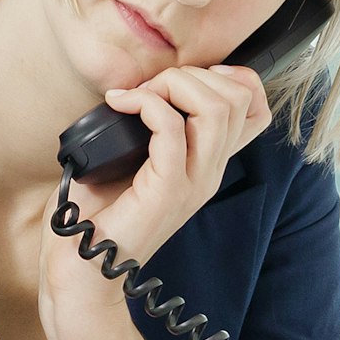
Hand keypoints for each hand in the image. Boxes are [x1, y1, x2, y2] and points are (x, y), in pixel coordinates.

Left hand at [39, 64, 270, 310]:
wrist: (84, 263)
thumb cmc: (100, 210)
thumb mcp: (136, 158)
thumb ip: (153, 127)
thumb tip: (145, 84)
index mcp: (208, 164)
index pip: (254, 108)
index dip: (230, 77)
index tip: (183, 81)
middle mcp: (209, 172)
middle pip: (237, 98)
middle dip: (191, 75)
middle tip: (149, 90)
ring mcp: (193, 182)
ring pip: (215, 108)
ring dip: (172, 85)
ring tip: (137, 97)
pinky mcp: (168, 189)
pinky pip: (171, 127)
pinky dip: (144, 102)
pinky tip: (118, 104)